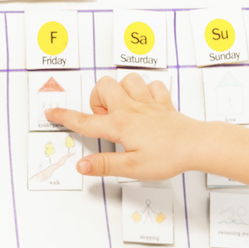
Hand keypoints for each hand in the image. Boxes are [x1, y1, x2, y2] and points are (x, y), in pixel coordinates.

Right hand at [45, 72, 205, 180]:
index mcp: (120, 125)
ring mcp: (148, 103)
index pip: (85, 121)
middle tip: (104, 119)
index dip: (65, 117)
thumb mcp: (132, 167)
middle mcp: (131, 109)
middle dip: (96, 99)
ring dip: (121, 90)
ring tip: (122, 108)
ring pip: (127, 80)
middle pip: (103, 87)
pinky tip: (146, 104)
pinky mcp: (163, 102)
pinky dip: (146, 91)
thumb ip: (104, 165)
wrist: (196, 145)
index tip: (52, 113)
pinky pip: (152, 85)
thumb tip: (82, 165)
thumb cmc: (168, 156)